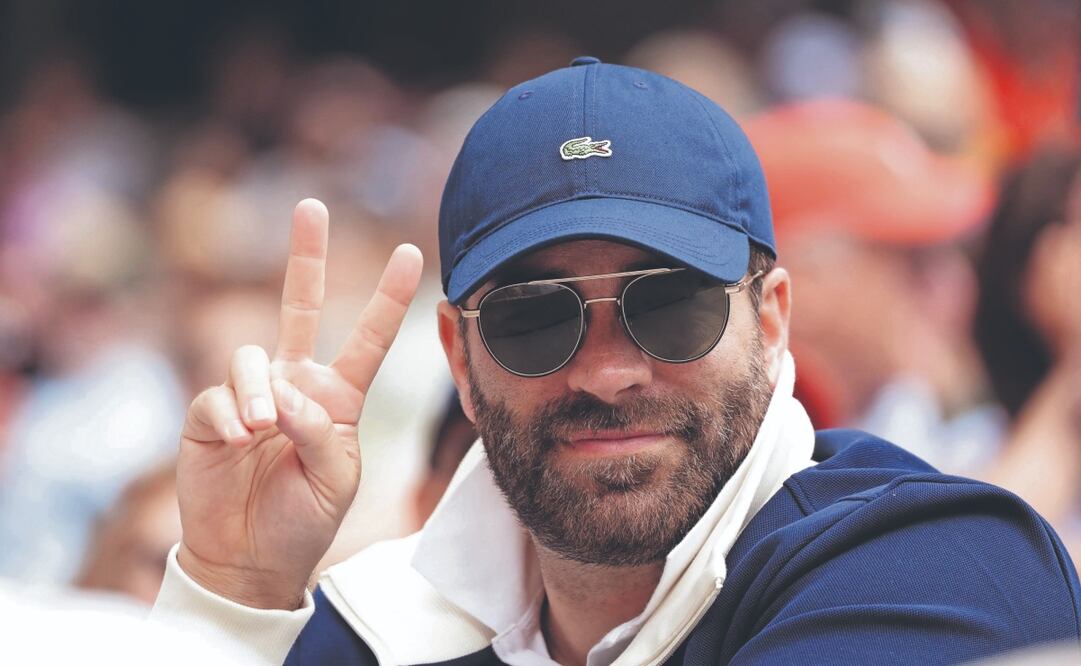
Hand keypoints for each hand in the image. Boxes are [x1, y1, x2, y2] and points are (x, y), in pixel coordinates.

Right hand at [175, 199, 422, 608]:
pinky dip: (231, 416)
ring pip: (251, 357)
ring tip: (262, 430)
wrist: (250, 557)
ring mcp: (252, 394)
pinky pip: (218, 394)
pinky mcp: (209, 411)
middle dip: (306, 256)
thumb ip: (324, 433)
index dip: (389, 298)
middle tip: (312, 205)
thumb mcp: (338, 480)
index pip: (369, 339)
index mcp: (339, 397)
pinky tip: (237, 443)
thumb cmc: (304, 518)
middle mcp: (296, 384)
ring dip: (260, 392)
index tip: (413, 253)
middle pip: (300, 305)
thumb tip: (285, 393)